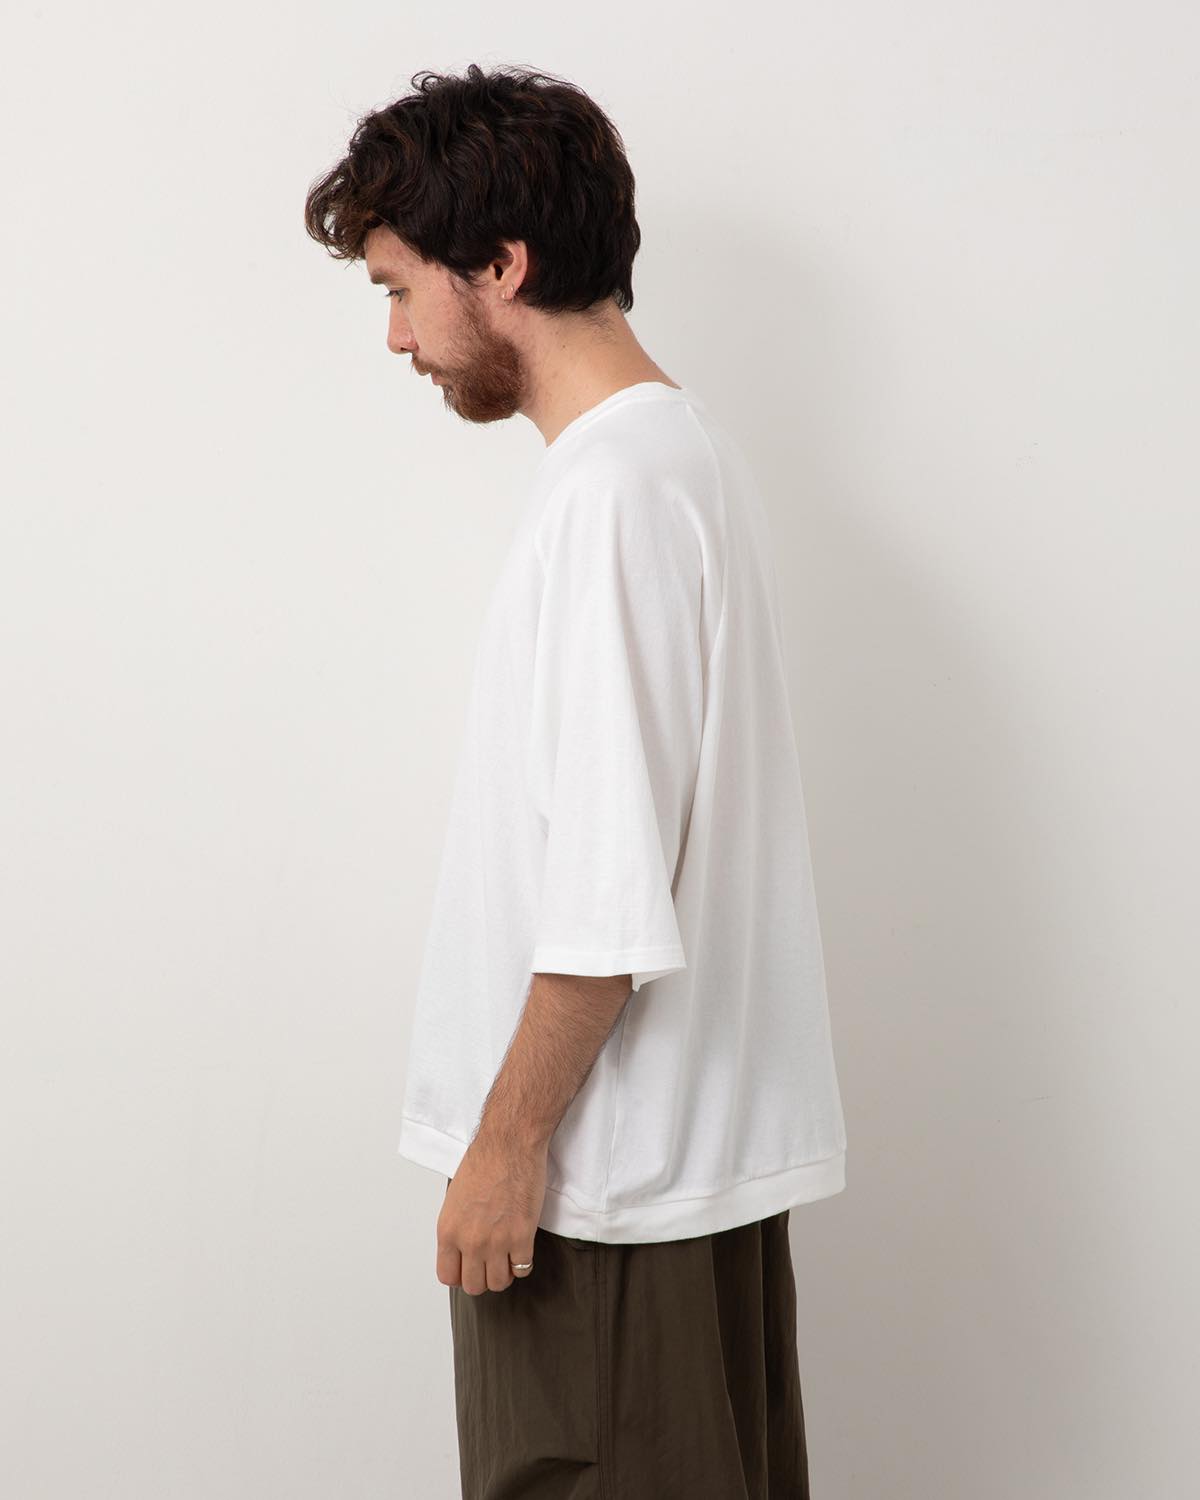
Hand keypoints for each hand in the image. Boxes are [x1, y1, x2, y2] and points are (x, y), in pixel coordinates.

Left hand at [437, 1132, 547, 1294]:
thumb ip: (457, 1227)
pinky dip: (523, 1263)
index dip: (460, 1275)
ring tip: (508, 1256)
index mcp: (448, 1231)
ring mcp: (496, 1242)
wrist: (508, 1145)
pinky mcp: (522, 1237)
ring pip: (499, 1282)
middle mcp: (469, 1241)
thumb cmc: (483, 1162)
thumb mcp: (455, 1198)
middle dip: (483, 1276)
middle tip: (491, 1262)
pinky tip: (522, 1248)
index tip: (470, 1268)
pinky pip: (523, 1269)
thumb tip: (462, 1247)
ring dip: (504, 1272)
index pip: (448, 1276)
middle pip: (474, 1285)